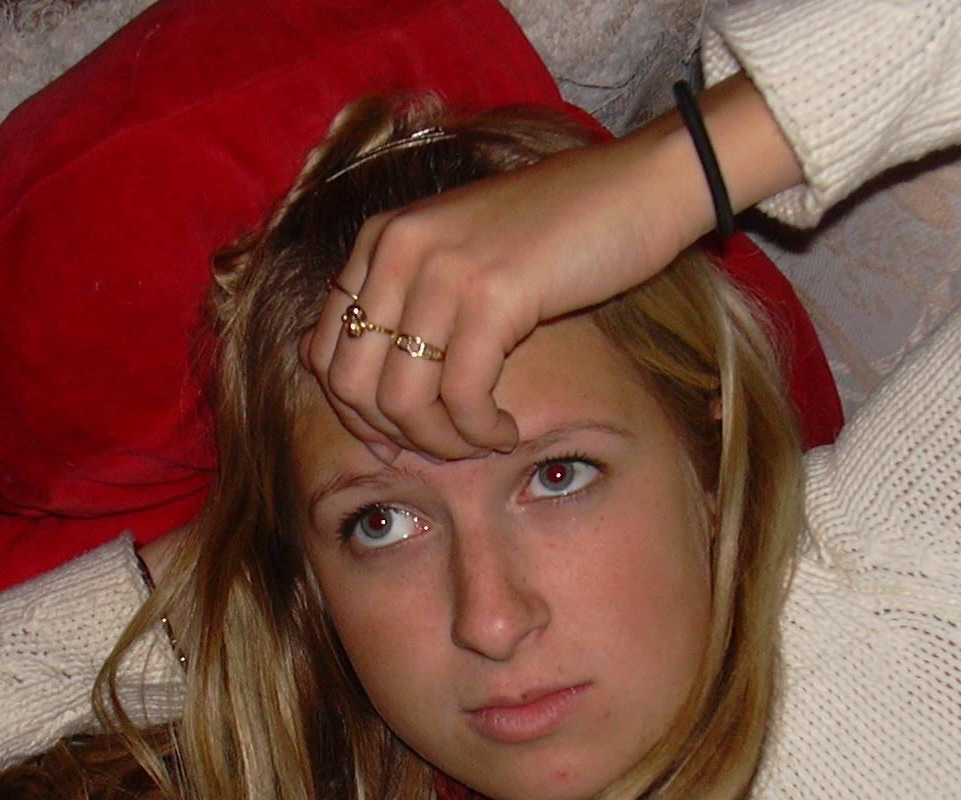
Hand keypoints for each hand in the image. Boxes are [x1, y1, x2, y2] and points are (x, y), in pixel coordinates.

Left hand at [303, 75, 801, 460]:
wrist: (636, 190)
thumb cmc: (556, 233)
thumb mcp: (459, 256)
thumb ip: (404, 302)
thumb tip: (349, 386)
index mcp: (381, 240)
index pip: (323, 351)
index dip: (354, 414)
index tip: (396, 442)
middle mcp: (398, 248)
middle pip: (353, 384)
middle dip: (394, 436)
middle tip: (443, 449)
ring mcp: (442, 269)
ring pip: (402, 400)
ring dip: (441, 442)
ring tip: (479, 443)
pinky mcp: (493, 295)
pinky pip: (463, 397)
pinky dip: (481, 432)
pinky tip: (508, 432)